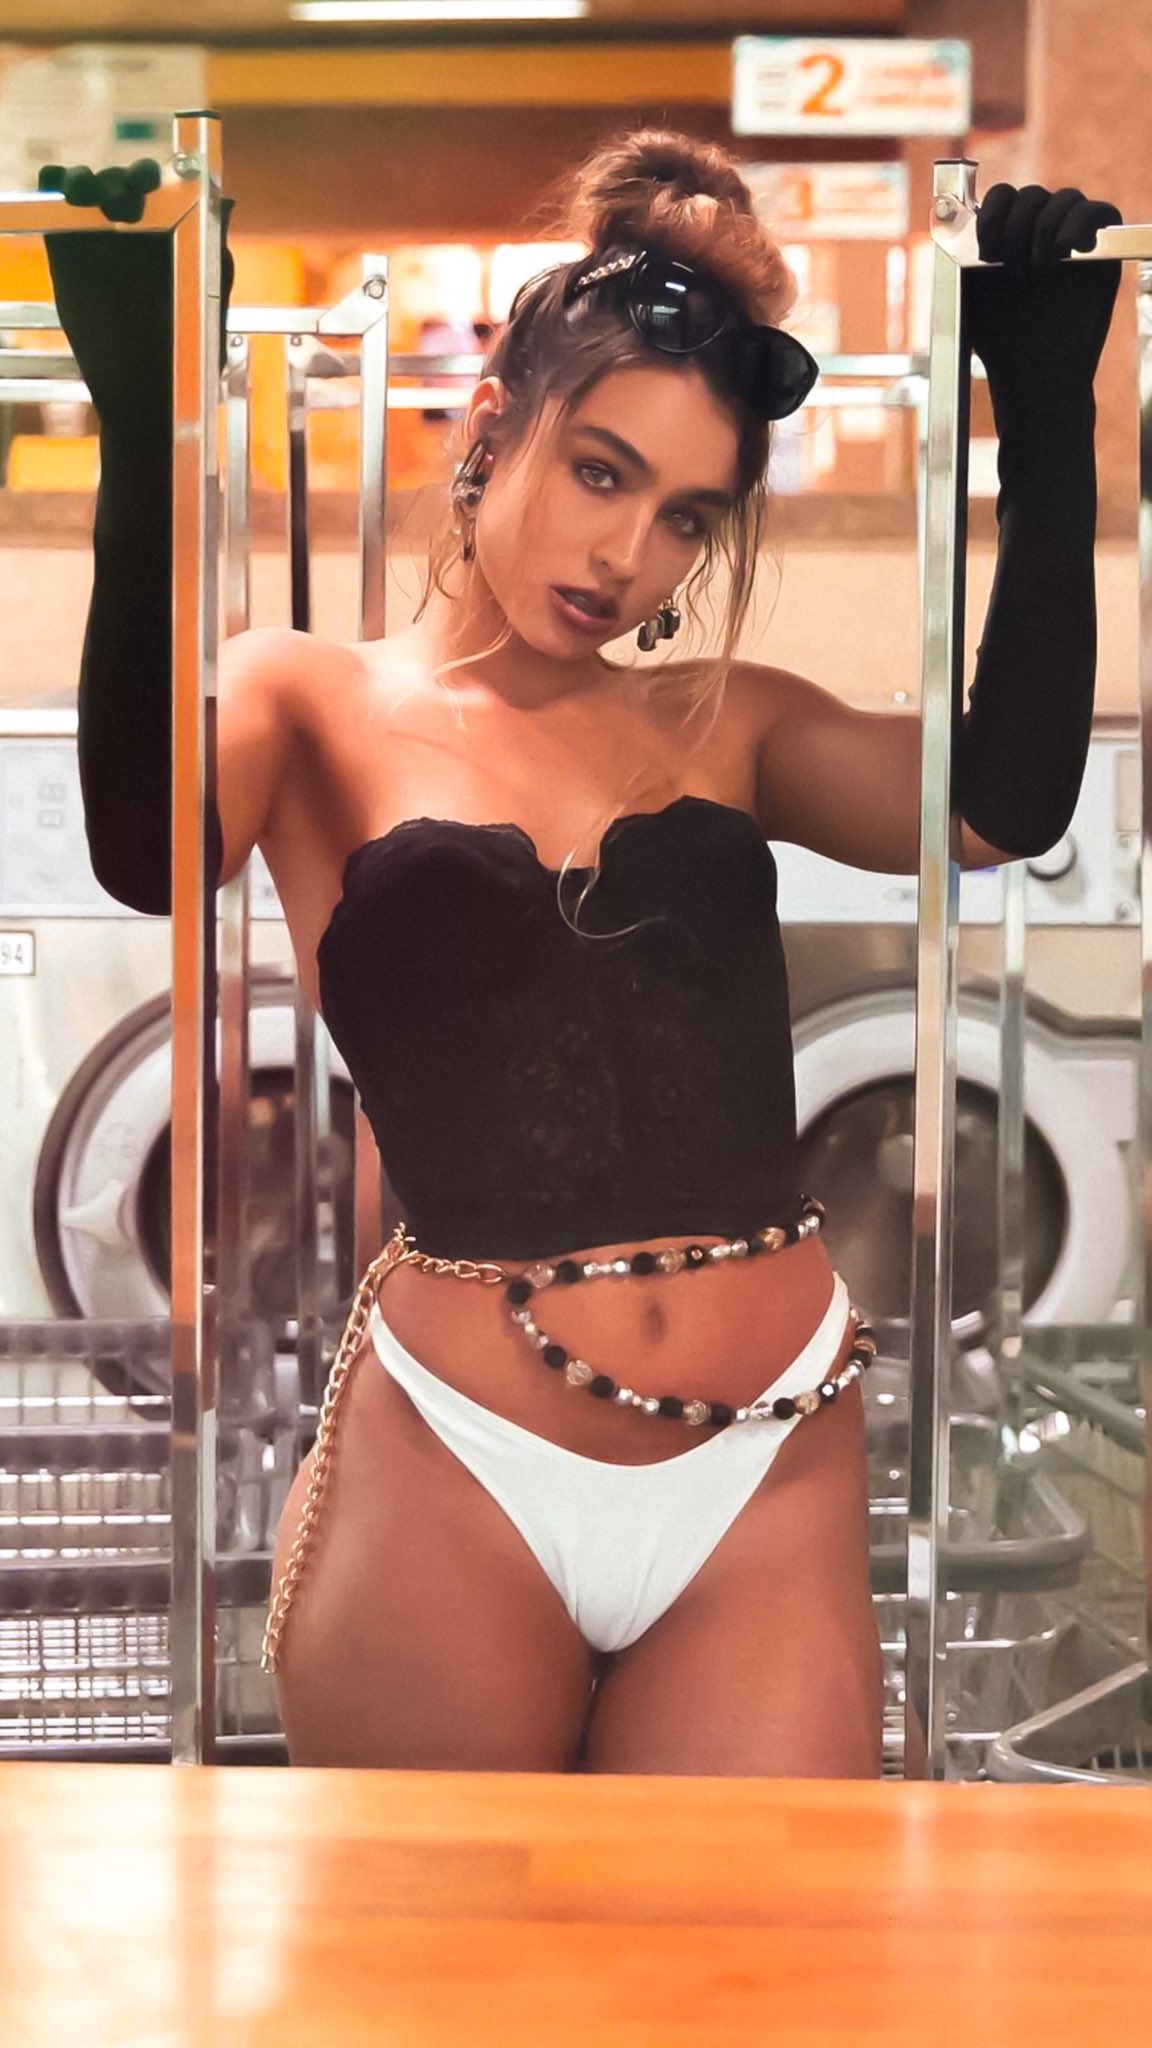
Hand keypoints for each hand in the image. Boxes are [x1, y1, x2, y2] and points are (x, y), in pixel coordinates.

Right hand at [40, 158, 234, 411]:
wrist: (145, 389)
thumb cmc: (186, 346)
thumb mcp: (209, 297)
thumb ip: (219, 253)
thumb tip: (223, 202)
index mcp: (166, 230)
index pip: (154, 185)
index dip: (153, 178)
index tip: (154, 188)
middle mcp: (129, 226)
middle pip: (118, 181)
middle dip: (123, 182)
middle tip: (126, 207)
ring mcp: (93, 234)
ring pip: (83, 185)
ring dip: (84, 181)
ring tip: (87, 198)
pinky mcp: (64, 248)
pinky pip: (52, 201)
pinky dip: (54, 184)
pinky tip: (63, 197)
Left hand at [963, 183, 1122, 405]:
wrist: (1035, 377)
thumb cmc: (1001, 341)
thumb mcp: (972, 295)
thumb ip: (962, 257)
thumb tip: (943, 217)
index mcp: (1008, 237)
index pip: (1005, 196)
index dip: (995, 210)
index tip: (985, 245)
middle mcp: (1040, 232)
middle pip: (1033, 195)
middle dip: (1019, 225)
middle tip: (1013, 268)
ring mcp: (1073, 240)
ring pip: (1067, 198)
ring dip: (1048, 225)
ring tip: (1040, 266)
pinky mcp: (1105, 252)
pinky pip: (1102, 212)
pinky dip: (1084, 222)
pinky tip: (1069, 248)